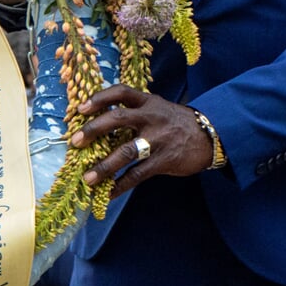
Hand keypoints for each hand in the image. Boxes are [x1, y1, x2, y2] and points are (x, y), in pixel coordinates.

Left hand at [71, 87, 213, 194]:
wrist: (210, 135)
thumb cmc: (175, 122)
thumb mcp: (158, 108)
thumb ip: (135, 111)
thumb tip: (100, 121)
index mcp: (148, 102)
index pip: (121, 92)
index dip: (99, 98)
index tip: (80, 108)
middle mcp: (151, 117)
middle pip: (118, 118)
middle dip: (94, 129)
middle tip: (75, 142)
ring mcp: (158, 139)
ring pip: (126, 151)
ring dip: (104, 166)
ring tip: (88, 178)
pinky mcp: (164, 160)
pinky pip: (138, 174)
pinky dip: (121, 185)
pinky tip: (108, 193)